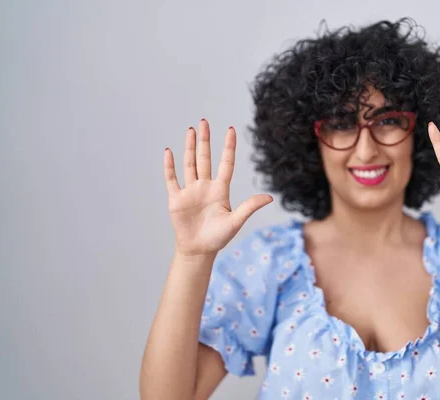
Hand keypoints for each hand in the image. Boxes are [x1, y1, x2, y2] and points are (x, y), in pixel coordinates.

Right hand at [163, 120, 272, 255]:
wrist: (198, 251)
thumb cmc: (218, 238)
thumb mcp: (236, 221)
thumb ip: (250, 207)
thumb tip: (270, 197)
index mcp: (221, 190)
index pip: (226, 163)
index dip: (228, 147)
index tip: (230, 129)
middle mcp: (205, 186)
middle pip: (205, 158)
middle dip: (204, 140)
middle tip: (204, 122)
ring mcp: (190, 191)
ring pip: (189, 164)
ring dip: (189, 148)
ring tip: (191, 130)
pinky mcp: (176, 199)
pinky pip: (172, 179)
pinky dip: (169, 166)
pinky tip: (169, 151)